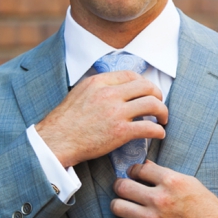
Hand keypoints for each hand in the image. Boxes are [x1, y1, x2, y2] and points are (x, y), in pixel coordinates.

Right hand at [35, 71, 166, 167]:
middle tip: (159, 105)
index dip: (144, 83)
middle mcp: (109, 94)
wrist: (54, 142)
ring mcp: (115, 112)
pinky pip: (149, 127)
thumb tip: (119, 87)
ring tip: (163, 119)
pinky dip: (159, 130)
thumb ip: (99, 87)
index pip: (131, 75)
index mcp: (98, 82)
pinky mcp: (120, 132)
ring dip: (163, 112)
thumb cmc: (65, 121)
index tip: (147, 92)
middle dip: (158, 95)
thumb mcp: (79, 93)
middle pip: (146, 87)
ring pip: (153, 104)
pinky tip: (159, 134)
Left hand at [111, 160, 217, 217]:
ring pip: (117, 206)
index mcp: (172, 181)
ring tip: (123, 206)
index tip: (134, 174)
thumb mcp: (190, 183)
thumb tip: (146, 166)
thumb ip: (167, 174)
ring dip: (118, 205)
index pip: (140, 168)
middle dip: (120, 185)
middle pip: (123, 186)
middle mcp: (160, 198)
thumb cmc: (205, 207)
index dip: (134, 170)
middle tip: (123, 188)